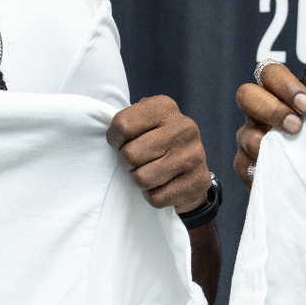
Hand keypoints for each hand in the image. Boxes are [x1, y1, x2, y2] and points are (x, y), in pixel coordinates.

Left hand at [110, 95, 212, 212]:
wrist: (190, 168)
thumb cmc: (154, 142)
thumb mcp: (141, 123)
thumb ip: (124, 123)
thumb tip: (107, 136)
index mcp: (164, 107)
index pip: (121, 125)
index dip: (114, 140)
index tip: (122, 143)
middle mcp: (184, 127)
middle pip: (130, 155)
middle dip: (126, 163)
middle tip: (136, 162)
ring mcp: (194, 155)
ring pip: (142, 179)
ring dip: (139, 180)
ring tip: (148, 173)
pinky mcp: (198, 181)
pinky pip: (156, 197)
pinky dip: (153, 196)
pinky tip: (162, 185)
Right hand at [234, 62, 305, 187]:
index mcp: (276, 94)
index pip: (270, 73)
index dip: (286, 85)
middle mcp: (258, 112)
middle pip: (247, 95)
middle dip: (272, 109)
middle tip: (295, 126)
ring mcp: (248, 137)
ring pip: (245, 132)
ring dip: (265, 140)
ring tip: (286, 149)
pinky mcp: (245, 165)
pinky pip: (244, 162)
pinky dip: (260, 164)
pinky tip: (277, 169)